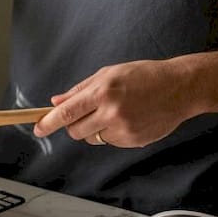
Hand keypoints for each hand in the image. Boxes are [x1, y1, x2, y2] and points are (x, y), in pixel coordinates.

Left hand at [31, 59, 194, 147]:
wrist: (180, 88)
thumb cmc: (144, 76)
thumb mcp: (109, 74)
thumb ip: (80, 90)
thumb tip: (56, 103)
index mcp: (102, 92)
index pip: (67, 113)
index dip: (48, 123)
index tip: (37, 129)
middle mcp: (112, 113)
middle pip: (76, 131)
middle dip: (74, 125)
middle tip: (86, 114)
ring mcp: (124, 130)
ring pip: (93, 138)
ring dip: (95, 129)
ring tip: (115, 111)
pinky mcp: (134, 141)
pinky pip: (111, 142)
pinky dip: (113, 133)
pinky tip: (129, 118)